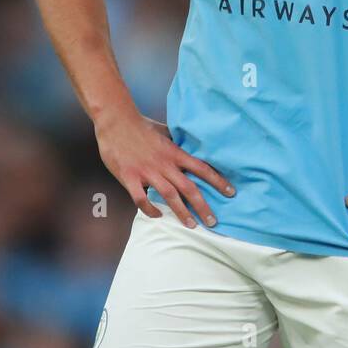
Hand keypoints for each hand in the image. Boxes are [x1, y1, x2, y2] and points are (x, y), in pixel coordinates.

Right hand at [94, 112, 234, 227]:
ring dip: (181, 213)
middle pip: (189, 188)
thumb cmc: (141, 125)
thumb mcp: (165, 132)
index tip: (231, 192)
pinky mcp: (130, 177)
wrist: (116, 121)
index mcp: (174, 153)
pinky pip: (141, 199)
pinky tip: (157, 216)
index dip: (218, 181)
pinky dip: (150, 210)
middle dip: (203, 207)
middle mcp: (164, 164)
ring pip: (169, 196)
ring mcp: (147, 172)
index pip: (202, 168)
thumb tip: (189, 145)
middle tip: (213, 222)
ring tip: (191, 225)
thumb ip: (176, 142)